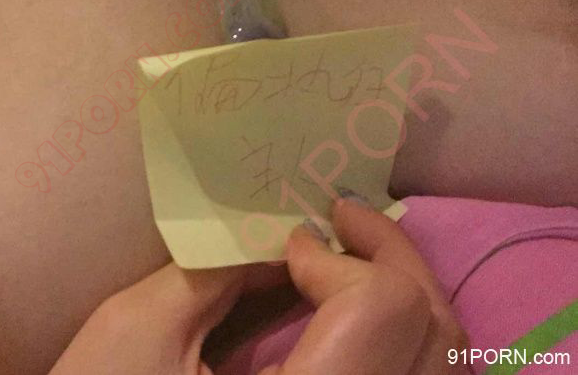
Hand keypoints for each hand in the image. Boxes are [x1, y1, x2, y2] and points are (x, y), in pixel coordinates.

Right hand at [48, 197, 467, 374]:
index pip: (381, 312)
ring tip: (356, 253)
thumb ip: (215, 269)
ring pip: (442, 364)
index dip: (339, 261)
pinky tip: (357, 306)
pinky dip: (402, 333)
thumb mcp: (136, 331)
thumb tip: (284, 240)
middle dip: (389, 256)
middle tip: (342, 218)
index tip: (289, 246)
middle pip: (433, 332)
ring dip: (405, 290)